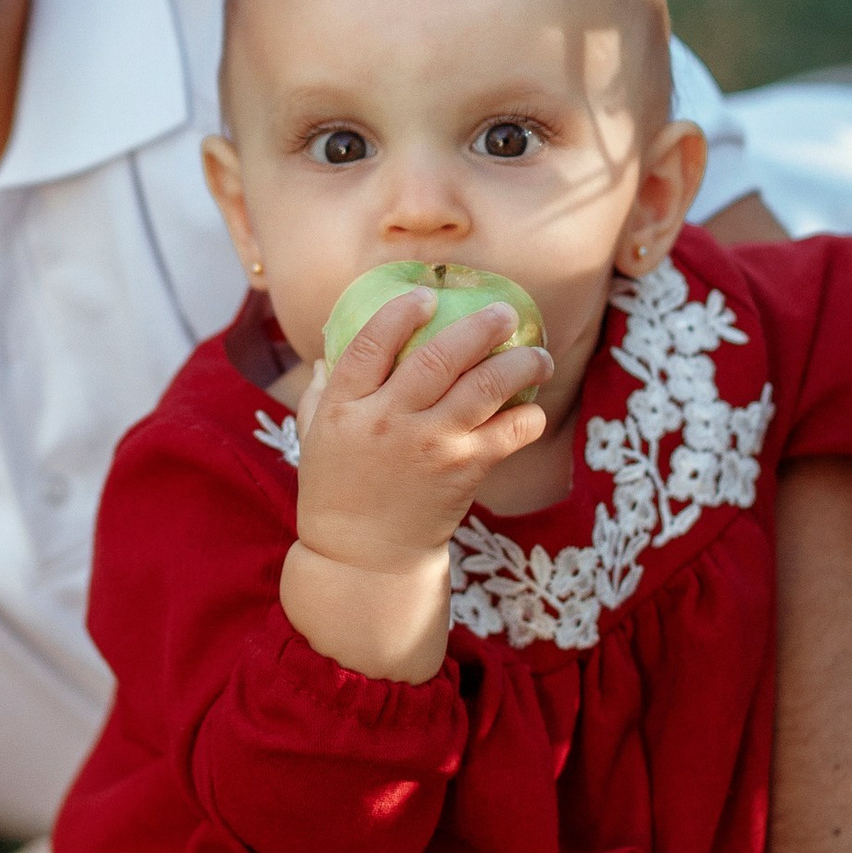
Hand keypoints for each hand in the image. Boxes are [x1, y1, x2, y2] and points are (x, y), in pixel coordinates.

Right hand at [286, 293, 550, 678]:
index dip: (402, 313)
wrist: (363, 556)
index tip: (427, 296)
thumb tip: (332, 346)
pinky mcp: (462, 471)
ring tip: (537, 355)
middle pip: (439, 356)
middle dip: (479, 327)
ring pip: (484, 387)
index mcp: (346, 405)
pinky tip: (534, 409)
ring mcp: (429, 445)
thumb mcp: (315, 433)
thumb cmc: (337, 489)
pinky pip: (507, 433)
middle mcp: (387, 419)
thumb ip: (325, 387)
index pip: (372, 343)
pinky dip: (527, 417)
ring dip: (519, 364)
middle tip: (504, 313)